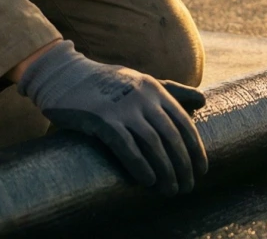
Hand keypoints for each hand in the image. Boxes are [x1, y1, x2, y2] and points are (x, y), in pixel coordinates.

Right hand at [17, 40, 207, 194]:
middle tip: (187, 187)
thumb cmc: (104, 83)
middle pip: (171, 136)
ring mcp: (122, 107)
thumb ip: (172, 91)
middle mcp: (142, 97)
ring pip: (153, 143)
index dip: (195, 149)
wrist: (63, 75)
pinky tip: (148, 181)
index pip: (184, 123)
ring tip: (170, 190)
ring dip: (165, 170)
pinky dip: (139, 165)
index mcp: (155, 89)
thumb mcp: (141, 81)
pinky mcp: (100, 119)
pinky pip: (125, 146)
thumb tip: (203, 100)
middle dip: (183, 165)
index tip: (201, 170)